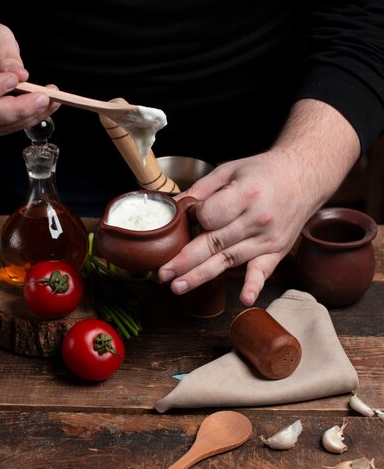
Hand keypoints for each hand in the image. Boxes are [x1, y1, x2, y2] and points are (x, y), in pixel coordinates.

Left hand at [158, 150, 312, 304]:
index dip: (194, 217)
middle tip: (163, 274)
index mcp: (245, 195)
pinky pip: (263, 270)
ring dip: (202, 275)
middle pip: (214, 243)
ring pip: (229, 260)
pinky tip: (245, 298)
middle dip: (185, 260)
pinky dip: (255, 285)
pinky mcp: (276, 251)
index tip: (189, 215)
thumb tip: (173, 205)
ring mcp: (268, 238)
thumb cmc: (264, 172)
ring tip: (179, 286)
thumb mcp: (230, 170)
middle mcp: (258, 219)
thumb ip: (201, 189)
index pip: (209, 216)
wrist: (304, 176)